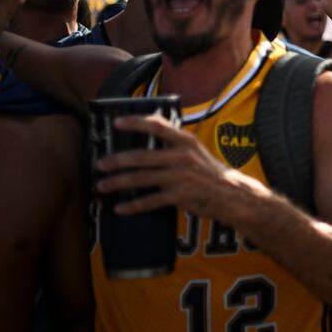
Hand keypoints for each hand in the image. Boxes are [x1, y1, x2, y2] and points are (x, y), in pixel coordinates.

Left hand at [95, 114, 252, 220]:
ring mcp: (180, 176)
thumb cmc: (210, 172)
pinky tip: (120, 208)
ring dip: (118, 183)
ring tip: (102, 186)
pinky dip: (133, 206)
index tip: (117, 124)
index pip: (158, 126)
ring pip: (141, 179)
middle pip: (142, 157)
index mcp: (186, 141)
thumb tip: (148, 141)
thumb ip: (175, 145)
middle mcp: (182, 156)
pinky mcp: (180, 196)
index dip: (136, 123)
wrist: (231, 194)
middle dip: (117, 161)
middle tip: (99, 164)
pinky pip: (150, 201)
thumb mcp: (196, 151)